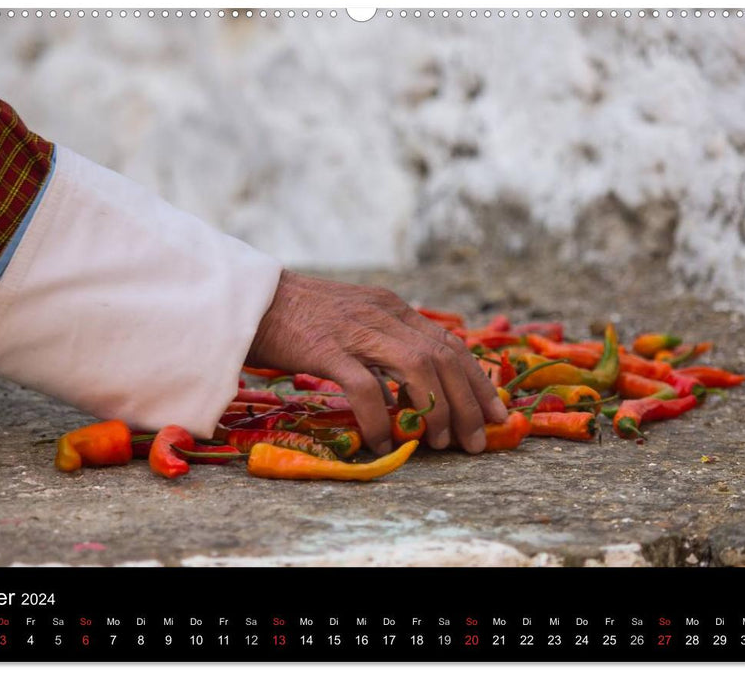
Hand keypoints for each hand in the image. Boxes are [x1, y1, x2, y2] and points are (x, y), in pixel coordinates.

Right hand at [246, 270, 507, 454]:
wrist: (248, 299)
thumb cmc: (298, 318)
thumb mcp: (353, 321)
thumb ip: (382, 345)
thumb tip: (407, 388)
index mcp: (392, 308)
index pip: (449, 344)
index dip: (478, 380)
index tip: (496, 412)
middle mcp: (382, 315)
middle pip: (443, 357)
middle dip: (468, 402)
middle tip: (477, 440)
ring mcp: (355, 330)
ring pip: (417, 368)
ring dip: (437, 410)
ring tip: (441, 444)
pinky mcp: (325, 349)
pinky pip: (364, 387)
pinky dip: (379, 417)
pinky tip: (384, 441)